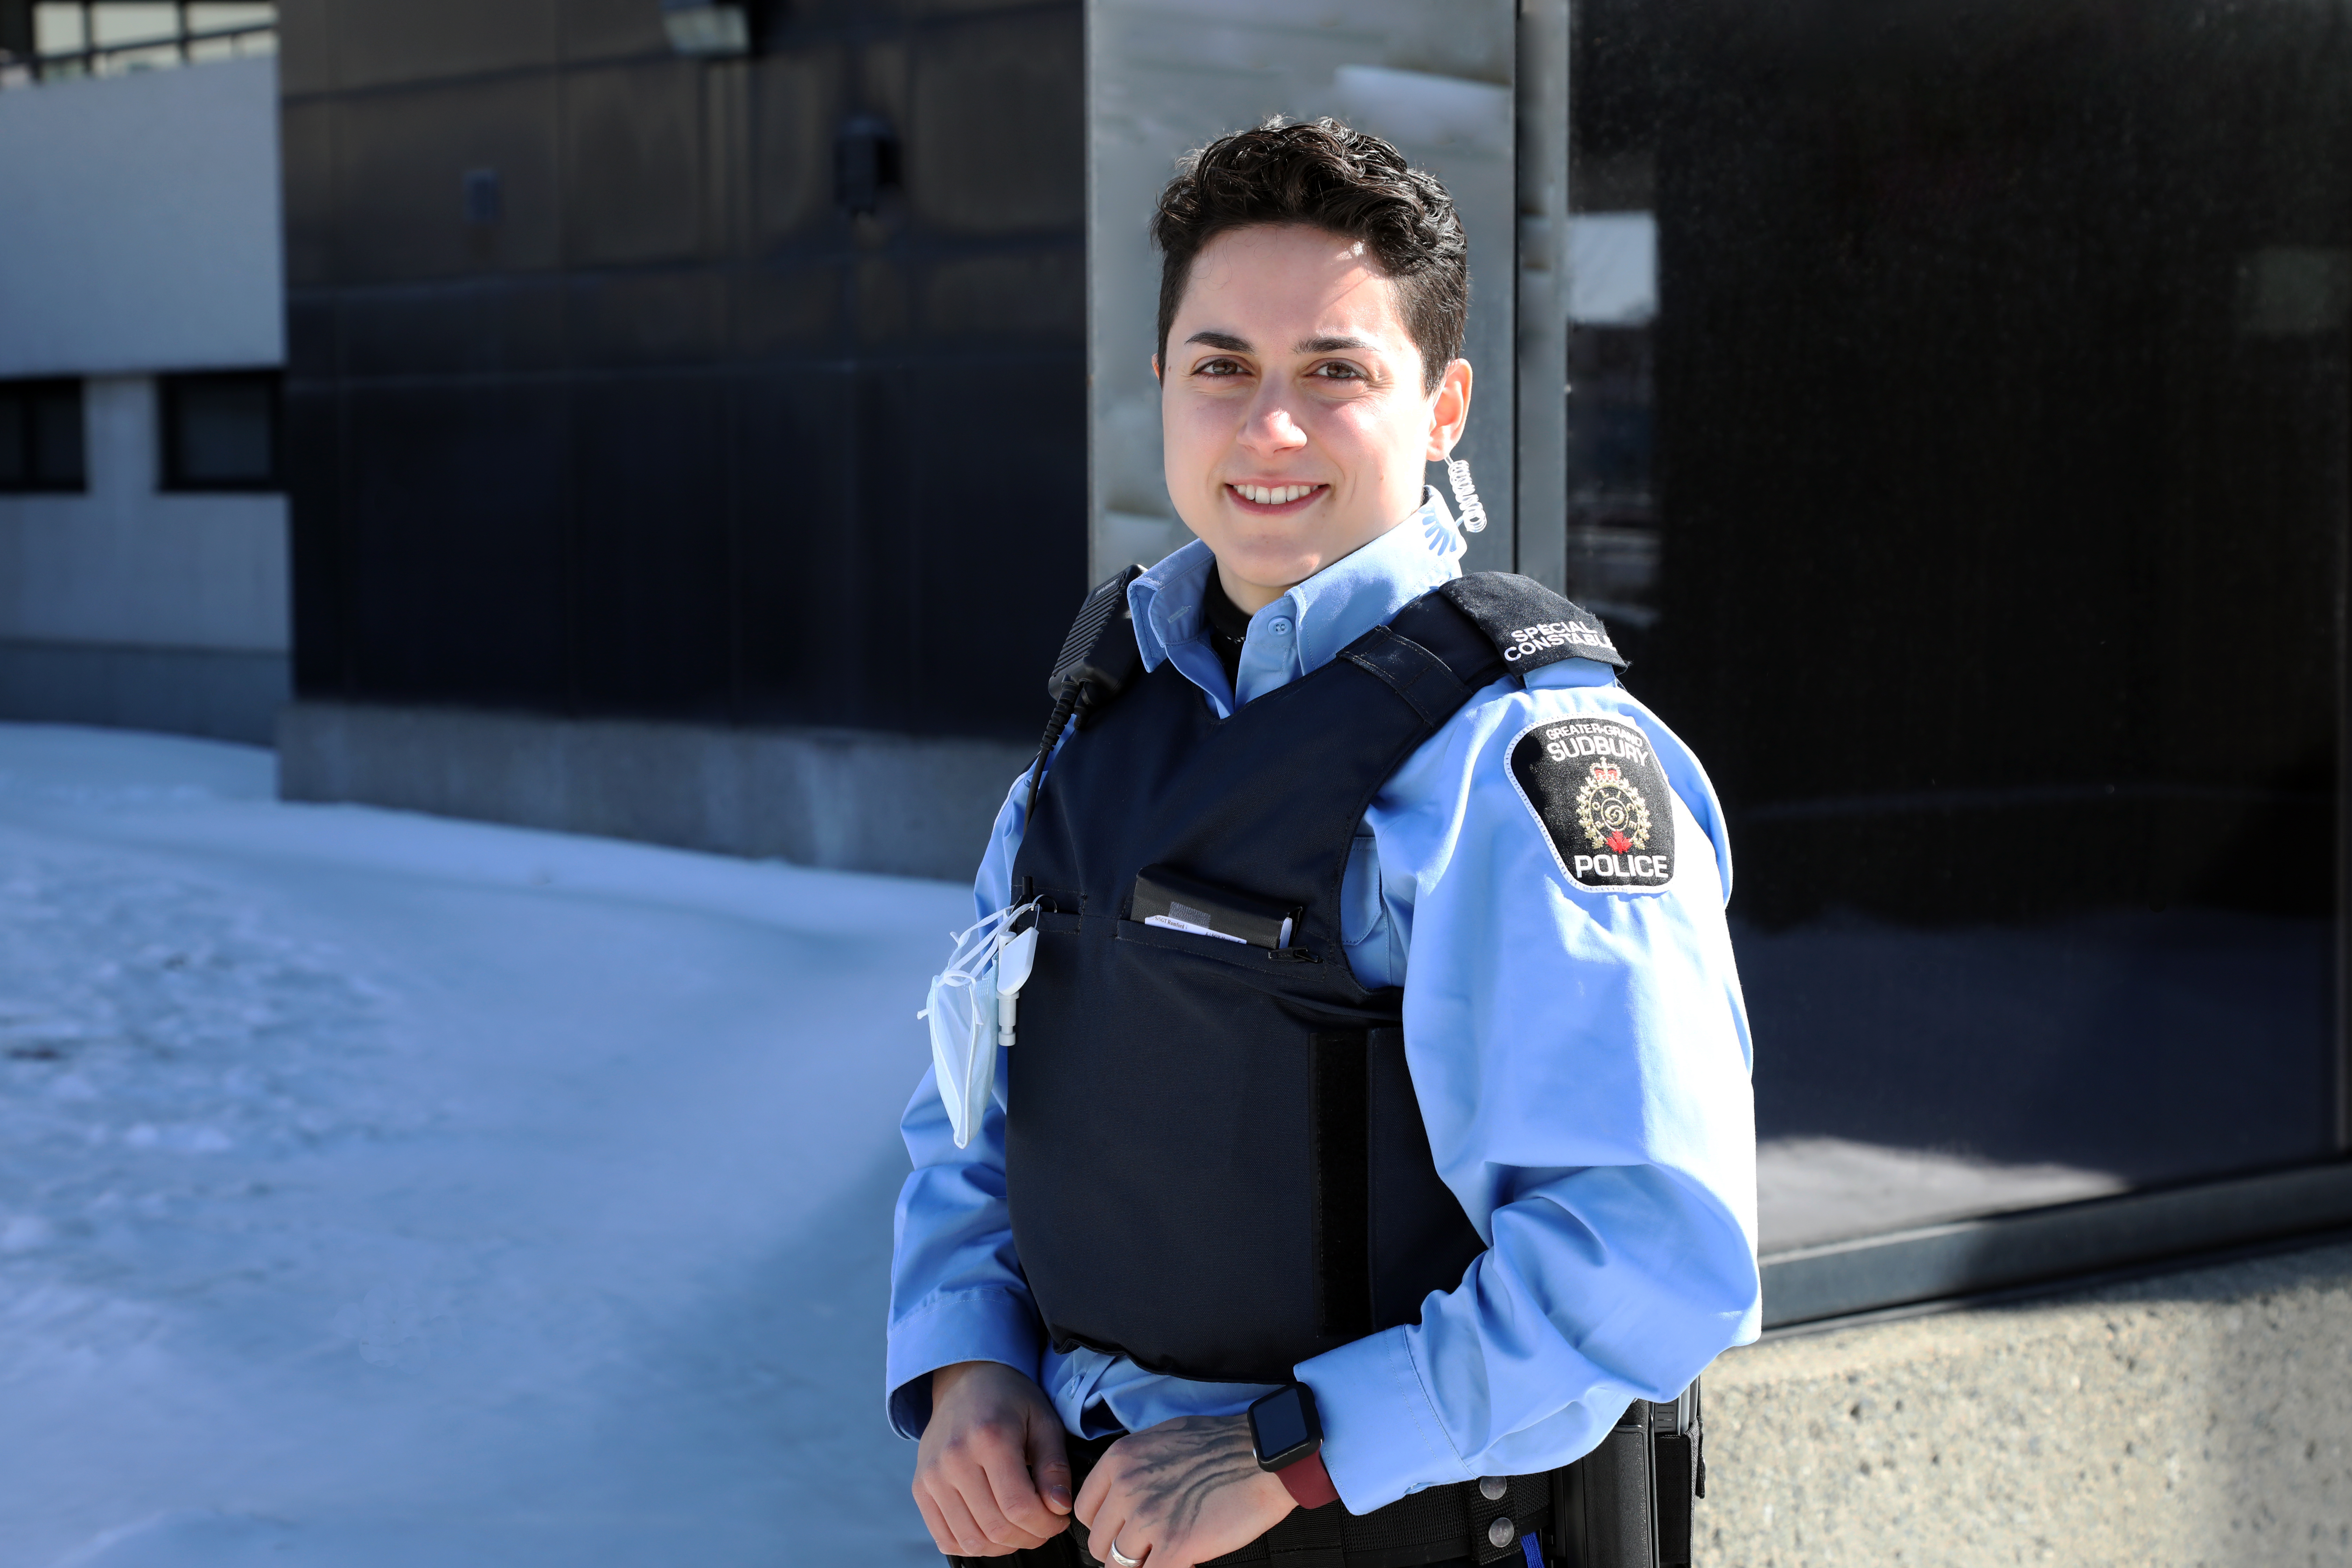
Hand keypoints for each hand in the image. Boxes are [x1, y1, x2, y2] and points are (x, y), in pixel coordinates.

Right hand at [913, 1360, 1073, 1556]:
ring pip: (971, 1541)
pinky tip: (992, 1528)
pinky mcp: (920, 1488)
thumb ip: (1054, 1466)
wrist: (966, 1381)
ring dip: (1004, 1546)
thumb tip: (1059, 1507)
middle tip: (1043, 1524)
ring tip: (1020, 1527)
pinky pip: (945, 1538)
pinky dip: (973, 1545)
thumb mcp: (1044, 1422)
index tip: (1059, 1518)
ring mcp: (932, 1476)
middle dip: (1030, 1537)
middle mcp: (954, 1459)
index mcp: (989, 1438)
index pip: (1019, 1507)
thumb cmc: (1010, 1400)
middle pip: (996, 1528)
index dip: (1046, 1524)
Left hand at [1075, 1414, 1296, 1567]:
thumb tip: (1121, 1496)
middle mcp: (1127, 1488)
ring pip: (1119, 1565)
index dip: (1104, 1527)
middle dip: (1121, 1551)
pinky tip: (1185, 1562)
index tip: (1119, 1531)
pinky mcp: (1176, 1546)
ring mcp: (1149, 1519)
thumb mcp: (1162, 1439)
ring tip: (1164, 1556)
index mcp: (1120, 1460)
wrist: (1263, 1455)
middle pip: (1098, 1543)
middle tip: (1147, 1548)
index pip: (1084, 1510)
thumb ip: (1134, 1467)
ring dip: (1142, 1565)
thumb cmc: (1222, 1443)